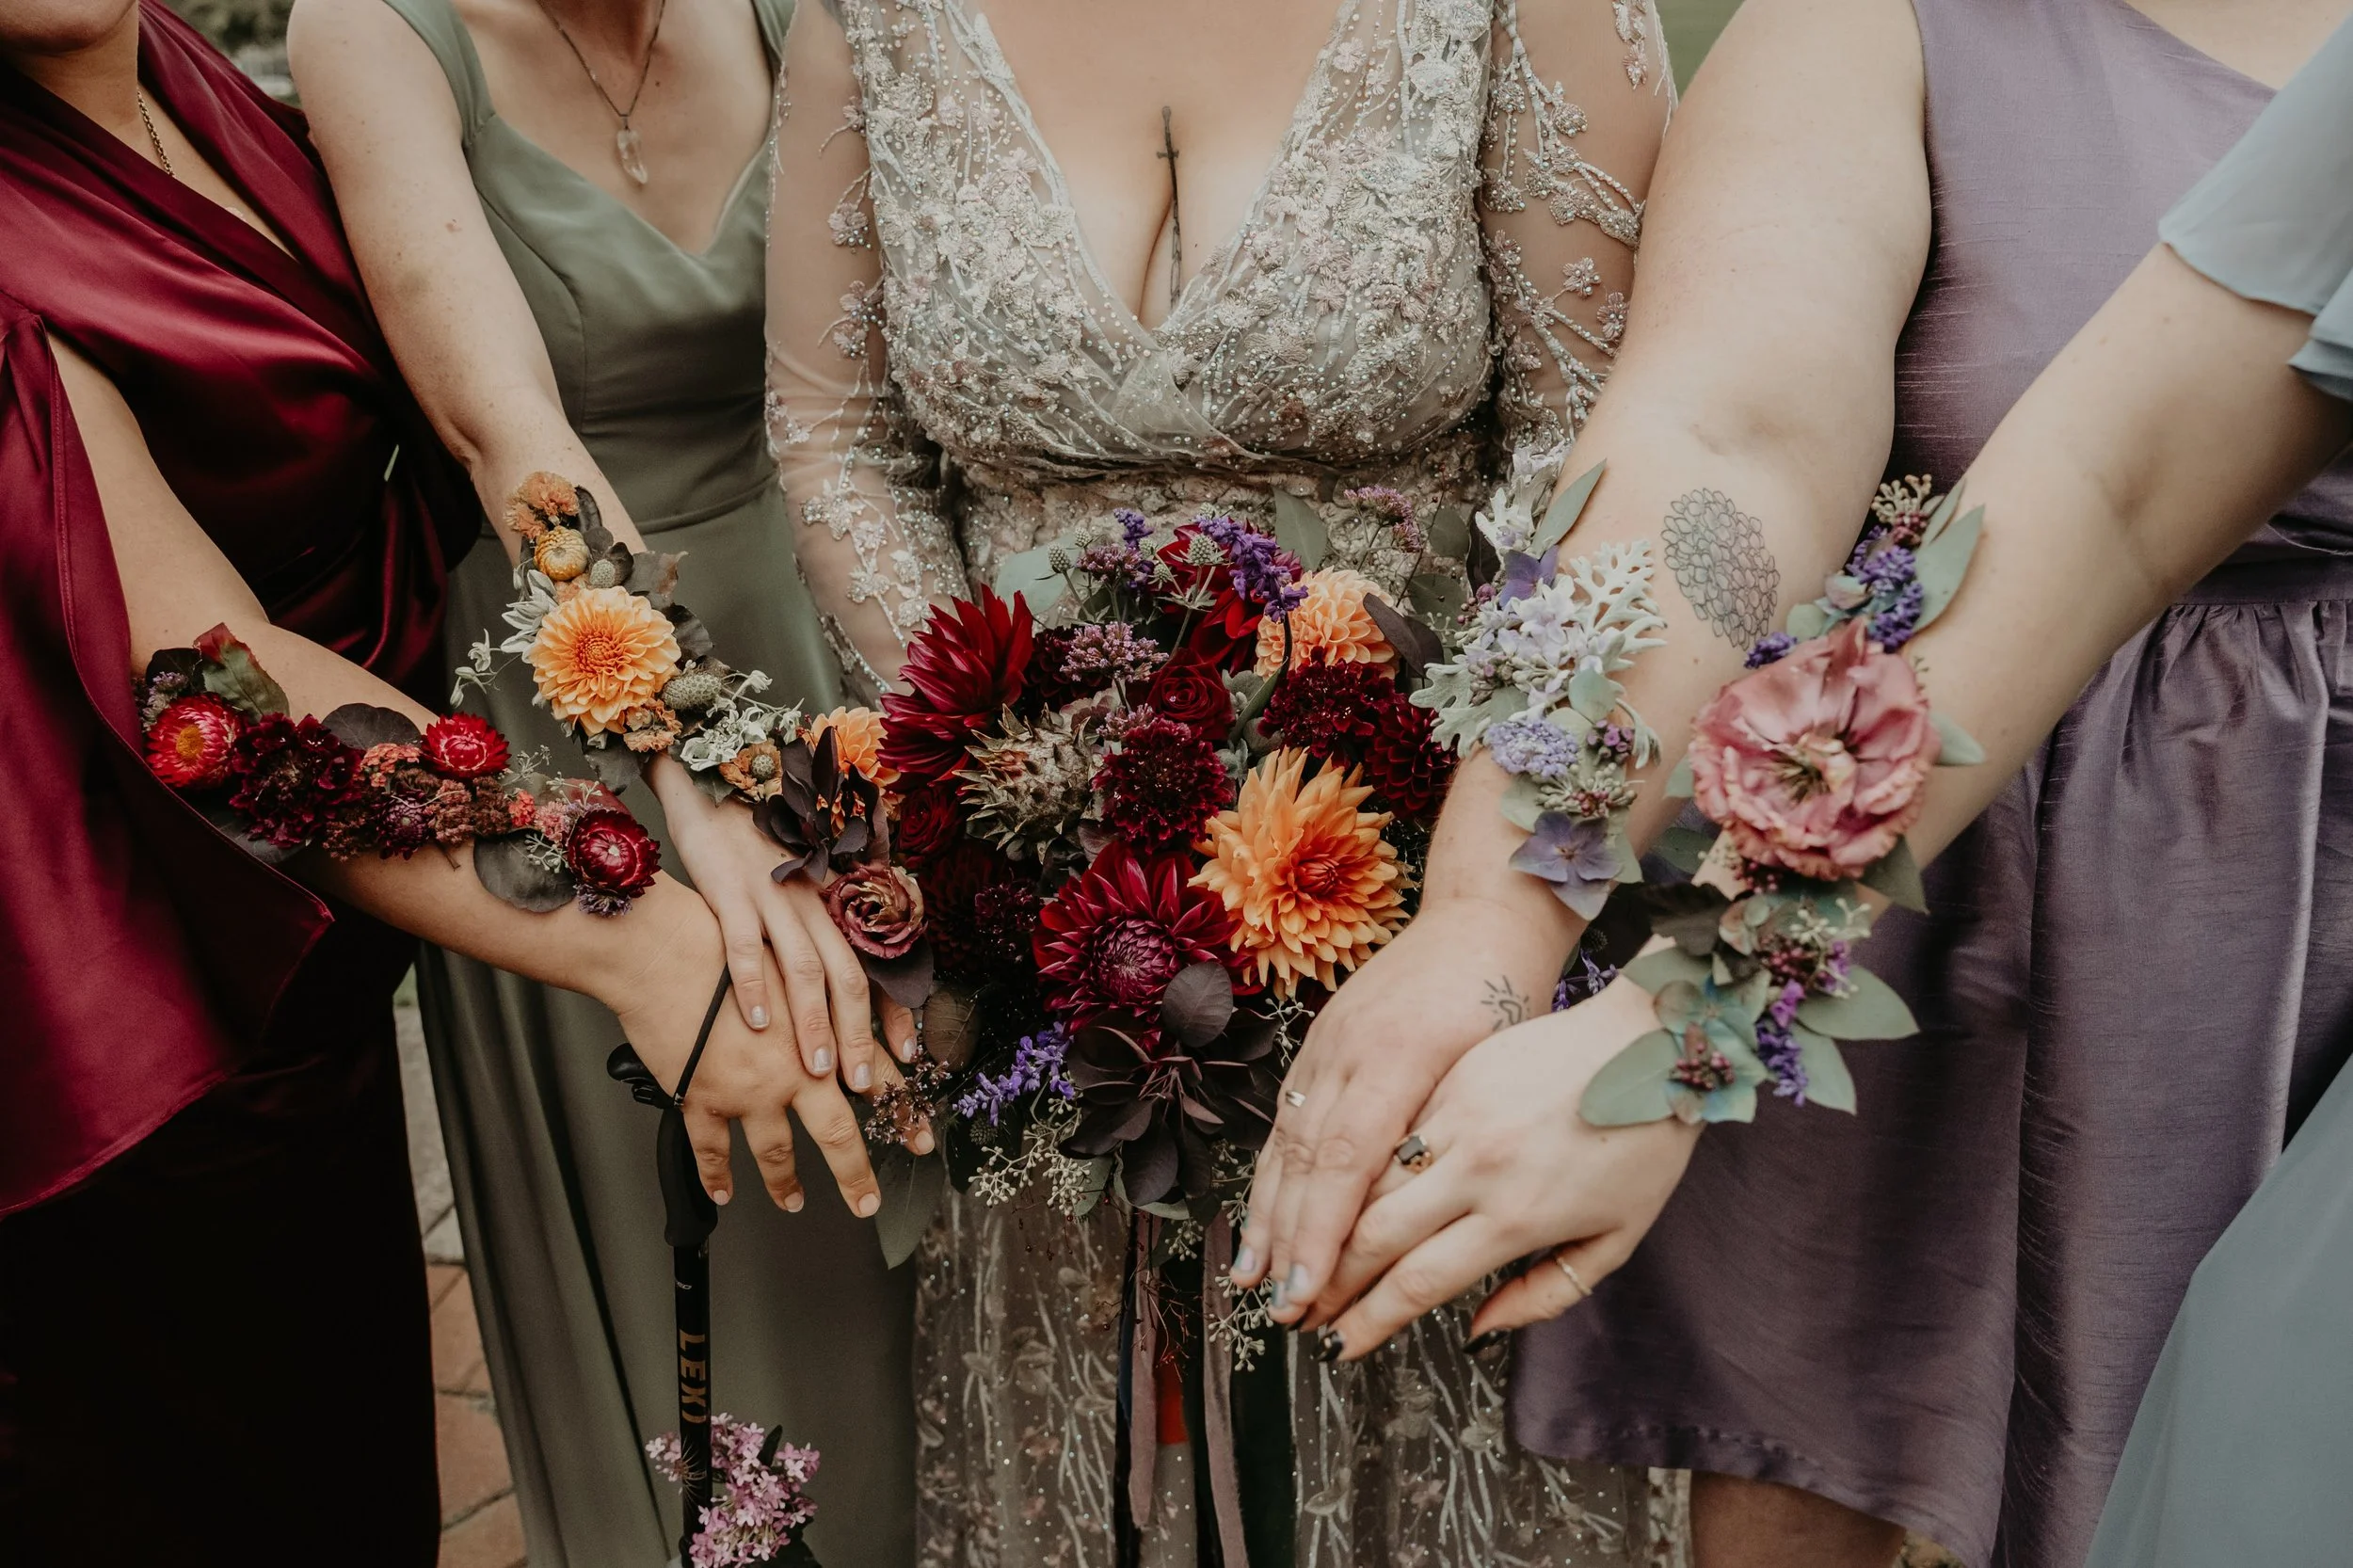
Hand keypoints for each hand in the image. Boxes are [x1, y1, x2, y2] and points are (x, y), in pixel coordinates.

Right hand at [603, 896, 931, 1215]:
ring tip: (792, 1200)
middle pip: (836, 1132)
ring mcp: (747, 1089)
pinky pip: (712, 1151)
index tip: (918, 1139)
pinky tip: (723, 1192)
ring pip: (775, 1152)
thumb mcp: (793, 965)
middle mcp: (791, 1068)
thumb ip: (824, 999)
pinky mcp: (701, 1097)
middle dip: (855, 1174)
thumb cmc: (725, 945)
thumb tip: (849, 1023)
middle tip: (866, 1200)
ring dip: (785, 1183)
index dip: (900, 1113)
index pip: (875, 1080)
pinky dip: (717, 1176)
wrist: (664, 951)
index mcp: (822, 1033)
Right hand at [652, 760, 918, 1088]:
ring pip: (805, 968)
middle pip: (849, 974)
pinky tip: (758, 1024)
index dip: (893, 1012)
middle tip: (862, 1085)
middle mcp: (816, 898)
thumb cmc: (760, 834)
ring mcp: (775, 893)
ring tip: (819, 1071)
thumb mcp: (803, 873)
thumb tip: (842, 979)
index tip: (906, 1058)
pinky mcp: (730, 889)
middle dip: (858, 1035)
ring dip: (815, 1024)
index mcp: (836, 896)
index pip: (875, 962)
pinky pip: (745, 944)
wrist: (713, 779)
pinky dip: (753, 986)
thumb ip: (824, 921)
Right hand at [1231, 894, 1571, 1323]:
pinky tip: (1263, 1217)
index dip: (1323, 1234)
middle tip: (1283, 1313)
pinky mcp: (1320, 1042)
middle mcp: (1353, 1051)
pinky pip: (1288, 1118)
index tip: (1311, 1294)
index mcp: (1408, 1059)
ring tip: (1253, 1280)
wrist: (1483, 916)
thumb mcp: (1516, 1076)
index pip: (1347, 1162)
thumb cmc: (1519, 999)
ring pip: (1286, 1141)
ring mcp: (1328, 1043)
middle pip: (1306, 1161)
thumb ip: (1477, 1155)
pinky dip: (1273, 1174)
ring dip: (1268, 1215)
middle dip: (1290, 1243)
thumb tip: (1450, 1236)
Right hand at [1314, 973, 1698, 1357]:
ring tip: (1297, 1259)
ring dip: (1325, 1224)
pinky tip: (1326, 1191)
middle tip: (1298, 1311)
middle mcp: (1477, 1167)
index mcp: (1518, 1215)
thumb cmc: (1645, 1143)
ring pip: (1367, 1178)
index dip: (1370, 1320)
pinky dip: (1352, 1166)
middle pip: (1376, 1233)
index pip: (1421, 1281)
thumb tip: (1480, 1331)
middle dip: (1329, 1280)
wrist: (1652, 1040)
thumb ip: (1545, 1294)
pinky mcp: (1451, 1077)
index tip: (1337, 1346)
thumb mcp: (1617, 1238)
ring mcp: (1457, 1115)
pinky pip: (1388, 1129)